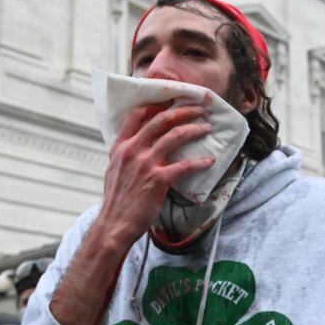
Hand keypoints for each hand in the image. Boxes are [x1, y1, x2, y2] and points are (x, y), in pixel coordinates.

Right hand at [99, 97, 214, 246]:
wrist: (115, 223)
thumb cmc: (117, 199)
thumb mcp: (114, 169)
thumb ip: (126, 153)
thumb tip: (140, 143)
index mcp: (121, 146)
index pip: (138, 115)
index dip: (158, 104)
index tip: (173, 100)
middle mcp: (132, 150)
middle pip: (161, 120)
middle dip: (183, 111)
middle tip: (199, 110)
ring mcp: (146, 164)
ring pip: (175, 136)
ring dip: (195, 129)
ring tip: (207, 128)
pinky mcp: (158, 180)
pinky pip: (184, 165)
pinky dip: (200, 162)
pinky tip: (210, 161)